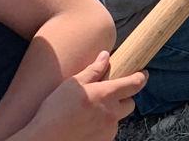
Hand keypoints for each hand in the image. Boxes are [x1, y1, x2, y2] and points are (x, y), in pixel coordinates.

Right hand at [28, 52, 143, 140]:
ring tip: (90, 113)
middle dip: (124, 99)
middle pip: (130, 104)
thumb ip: (93, 70)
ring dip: (110, 115)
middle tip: (109, 96)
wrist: (45, 140)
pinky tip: (85, 125)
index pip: (134, 84)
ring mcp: (108, 131)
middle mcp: (111, 114)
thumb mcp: (72, 84)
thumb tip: (106, 56)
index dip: (141, 77)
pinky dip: (101, 128)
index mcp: (106, 95)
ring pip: (117, 119)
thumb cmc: (55, 111)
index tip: (143, 74)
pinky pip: (108, 132)